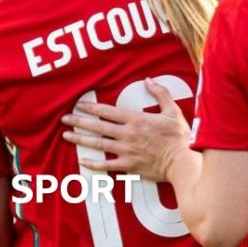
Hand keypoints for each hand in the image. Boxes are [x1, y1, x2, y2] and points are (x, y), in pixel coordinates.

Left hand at [61, 78, 191, 181]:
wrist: (182, 161)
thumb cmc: (178, 136)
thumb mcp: (173, 110)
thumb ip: (160, 93)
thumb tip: (149, 80)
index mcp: (136, 120)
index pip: (108, 112)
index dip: (92, 108)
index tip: (79, 105)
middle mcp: (127, 135)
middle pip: (98, 127)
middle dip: (79, 122)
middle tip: (65, 119)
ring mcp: (126, 152)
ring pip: (98, 145)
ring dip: (80, 140)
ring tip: (67, 136)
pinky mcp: (128, 166)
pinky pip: (106, 165)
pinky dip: (93, 163)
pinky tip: (83, 161)